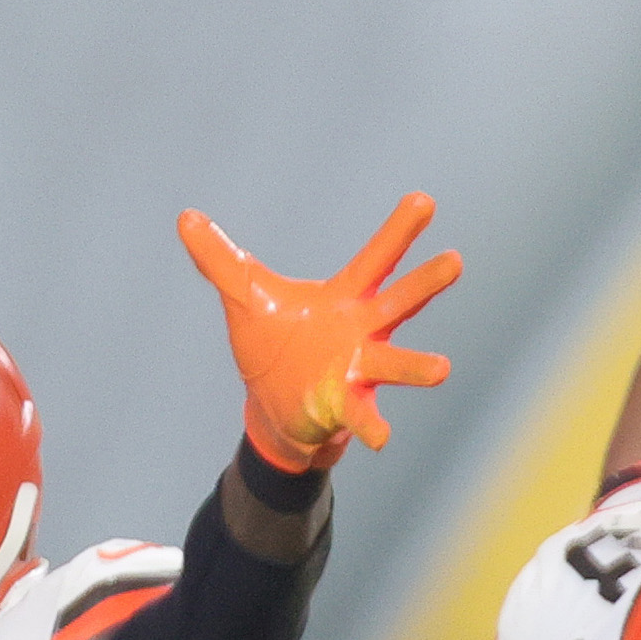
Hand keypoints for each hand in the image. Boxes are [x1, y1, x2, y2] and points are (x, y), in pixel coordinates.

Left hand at [178, 193, 459, 473]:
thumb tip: (186, 217)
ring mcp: (358, 370)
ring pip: (393, 364)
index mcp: (344, 299)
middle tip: (454, 261)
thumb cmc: (273, 343)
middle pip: (399, 302)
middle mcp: (361, 331)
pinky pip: (363, 417)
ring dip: (416, 367)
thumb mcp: (243, 296)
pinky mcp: (346, 405)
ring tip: (442, 369)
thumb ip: (219, 258)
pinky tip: (382, 437)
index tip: (423, 201)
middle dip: (425, 283)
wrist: (274, 405)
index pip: (375, 258)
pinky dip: (373, 427)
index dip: (398, 230)